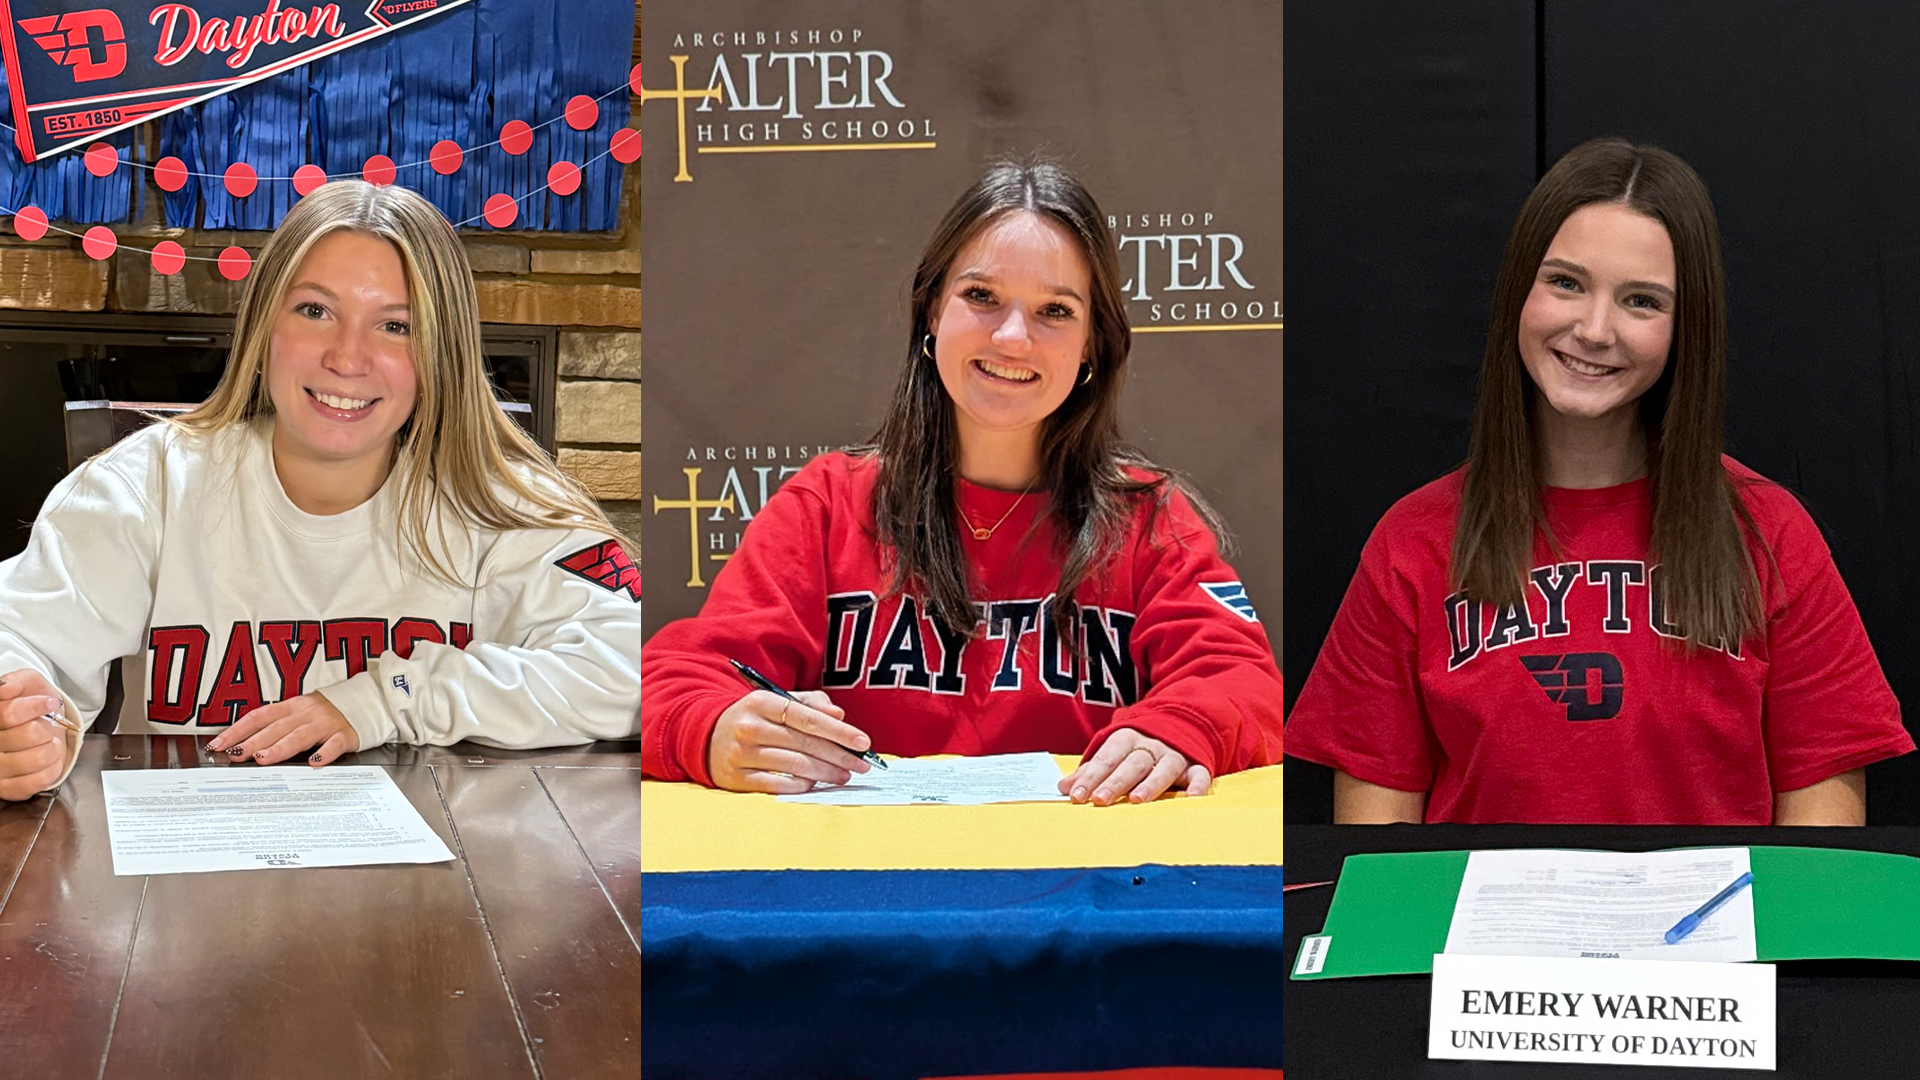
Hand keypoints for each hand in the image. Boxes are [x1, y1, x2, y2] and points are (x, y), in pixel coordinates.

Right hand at [0, 669, 72, 801]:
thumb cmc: (32, 704)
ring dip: (53, 746)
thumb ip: (15, 683)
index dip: (34, 707)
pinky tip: (48, 757)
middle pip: (27, 735)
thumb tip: (4, 689)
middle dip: (46, 726)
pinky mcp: (9, 789)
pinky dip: (54, 766)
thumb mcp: (26, 683)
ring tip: (48, 741)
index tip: (50, 703)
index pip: (8, 715)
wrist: (44, 725)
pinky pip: (40, 780)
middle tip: (46, 724)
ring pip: (38, 757)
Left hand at [207, 692, 359, 766]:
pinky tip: (314, 762)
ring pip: (300, 735)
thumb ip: (277, 728)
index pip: (258, 717)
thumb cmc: (326, 713)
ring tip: (263, 759)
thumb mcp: (299, 713)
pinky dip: (325, 753)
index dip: (237, 731)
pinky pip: (334, 744)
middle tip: (235, 755)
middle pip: (276, 728)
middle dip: (253, 742)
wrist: (365, 701)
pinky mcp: (345, 734)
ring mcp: (326, 723)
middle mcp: (306, 713)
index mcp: (291, 707)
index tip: (219, 745)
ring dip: (280, 748)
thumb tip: (244, 747)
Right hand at [707, 689, 872, 793]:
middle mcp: (750, 727)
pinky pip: (779, 785)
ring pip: (795, 766)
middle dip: (840, 755)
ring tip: (845, 775)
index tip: (863, 742)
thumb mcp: (775, 702)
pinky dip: (803, 785)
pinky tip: (816, 783)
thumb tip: (839, 714)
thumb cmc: (753, 718)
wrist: (705, 736)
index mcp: (761, 702)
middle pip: (805, 744)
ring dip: (826, 773)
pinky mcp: (738, 779)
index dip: (839, 731)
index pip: (807, 717)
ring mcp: (742, 755)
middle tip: (863, 764)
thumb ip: (810, 704)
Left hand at [1061, 728, 1211, 804]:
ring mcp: (1175, 754)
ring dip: (1151, 783)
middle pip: (1132, 763)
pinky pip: (1199, 774)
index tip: (1077, 795)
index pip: (1106, 757)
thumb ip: (1091, 770)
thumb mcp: (1113, 751)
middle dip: (1115, 782)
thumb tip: (1064, 788)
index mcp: (1126, 739)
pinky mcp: (1197, 764)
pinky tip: (1191, 798)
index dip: (1091, 776)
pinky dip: (1197, 785)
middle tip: (1100, 800)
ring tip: (1137, 800)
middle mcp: (1151, 745)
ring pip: (1163, 768)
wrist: (1180, 720)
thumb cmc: (1138, 745)